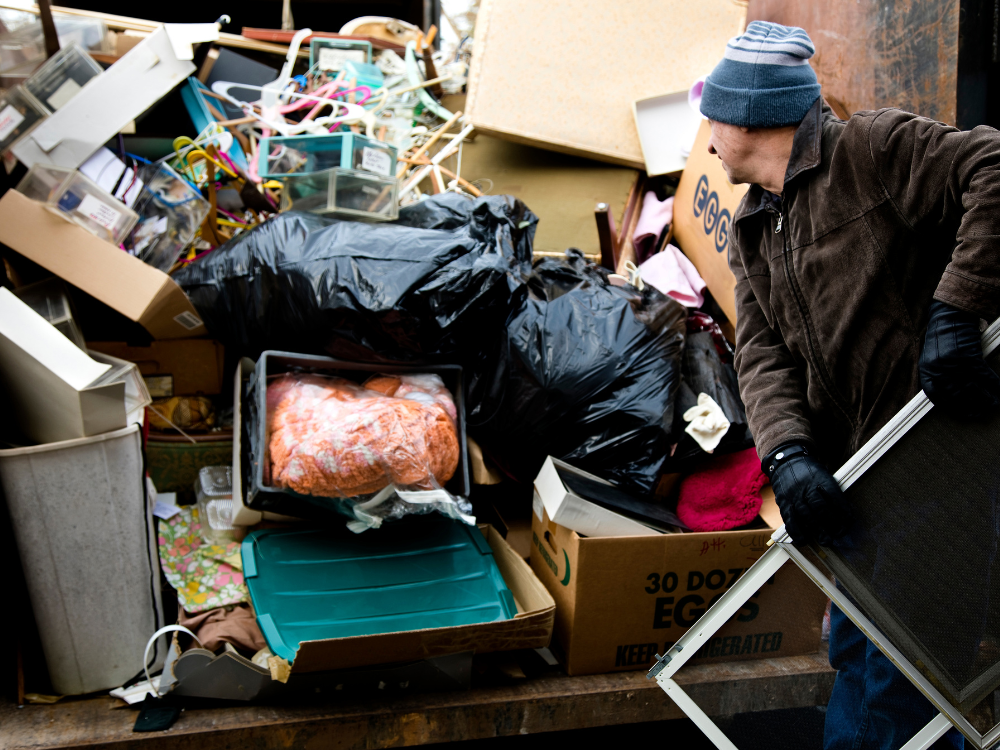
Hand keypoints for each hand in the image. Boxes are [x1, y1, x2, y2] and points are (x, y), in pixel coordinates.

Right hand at [764, 444, 849, 545]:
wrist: (785, 461)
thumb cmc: (808, 471)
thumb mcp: (822, 474)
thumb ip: (831, 490)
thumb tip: (845, 511)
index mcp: (819, 478)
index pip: (833, 495)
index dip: (842, 509)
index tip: (849, 520)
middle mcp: (805, 487)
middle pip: (819, 507)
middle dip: (831, 523)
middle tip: (838, 534)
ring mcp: (793, 495)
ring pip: (805, 515)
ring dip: (816, 530)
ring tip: (825, 540)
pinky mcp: (783, 502)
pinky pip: (789, 519)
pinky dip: (796, 531)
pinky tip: (803, 540)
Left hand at [920, 300, 999, 419]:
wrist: (949, 316)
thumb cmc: (941, 338)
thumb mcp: (931, 358)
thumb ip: (936, 375)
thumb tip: (947, 394)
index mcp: (926, 371)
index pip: (936, 397)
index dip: (950, 408)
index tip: (961, 414)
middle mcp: (939, 369)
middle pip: (956, 395)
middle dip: (970, 407)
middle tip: (979, 413)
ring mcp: (954, 363)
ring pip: (972, 388)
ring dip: (984, 398)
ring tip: (991, 403)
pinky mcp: (968, 355)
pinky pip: (983, 375)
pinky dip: (993, 384)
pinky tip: (999, 390)